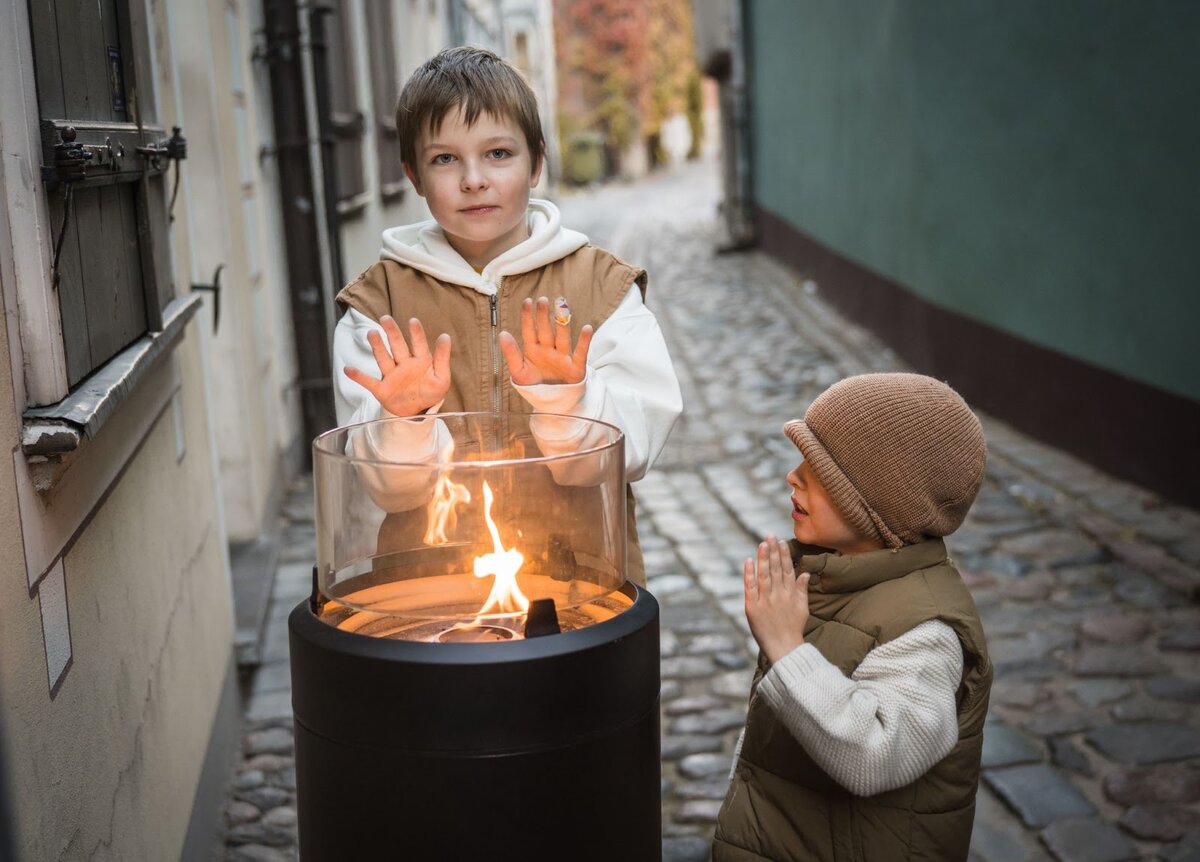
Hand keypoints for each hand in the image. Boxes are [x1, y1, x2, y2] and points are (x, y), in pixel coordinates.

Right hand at [342, 315, 450, 416]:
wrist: (417, 413)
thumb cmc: (430, 392)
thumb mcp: (442, 378)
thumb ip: (442, 358)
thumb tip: (445, 336)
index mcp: (420, 361)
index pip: (418, 345)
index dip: (416, 333)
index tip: (413, 321)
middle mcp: (404, 364)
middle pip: (397, 346)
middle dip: (392, 332)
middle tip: (386, 319)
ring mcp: (392, 376)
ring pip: (383, 358)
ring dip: (377, 347)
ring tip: (372, 333)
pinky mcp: (382, 389)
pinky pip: (368, 382)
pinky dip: (358, 376)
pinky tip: (348, 369)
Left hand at [499, 296, 592, 385]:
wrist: (553, 405)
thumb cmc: (535, 387)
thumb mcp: (519, 372)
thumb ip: (511, 354)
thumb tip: (503, 333)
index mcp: (533, 350)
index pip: (529, 330)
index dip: (528, 316)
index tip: (527, 302)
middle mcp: (548, 350)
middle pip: (546, 330)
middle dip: (544, 316)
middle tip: (544, 300)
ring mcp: (562, 357)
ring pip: (562, 337)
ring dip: (562, 323)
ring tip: (563, 307)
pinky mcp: (575, 367)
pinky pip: (580, 352)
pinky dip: (584, 341)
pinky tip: (586, 328)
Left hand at [744, 536, 810, 664]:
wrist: (784, 649)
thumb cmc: (794, 629)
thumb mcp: (803, 608)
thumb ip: (802, 590)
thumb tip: (805, 573)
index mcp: (791, 594)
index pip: (787, 569)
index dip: (784, 555)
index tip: (782, 541)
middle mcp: (778, 594)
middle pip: (775, 569)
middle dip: (773, 551)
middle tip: (770, 535)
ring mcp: (765, 600)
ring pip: (764, 575)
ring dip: (763, 558)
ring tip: (762, 543)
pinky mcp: (752, 607)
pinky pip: (750, 587)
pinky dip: (749, 574)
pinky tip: (749, 560)